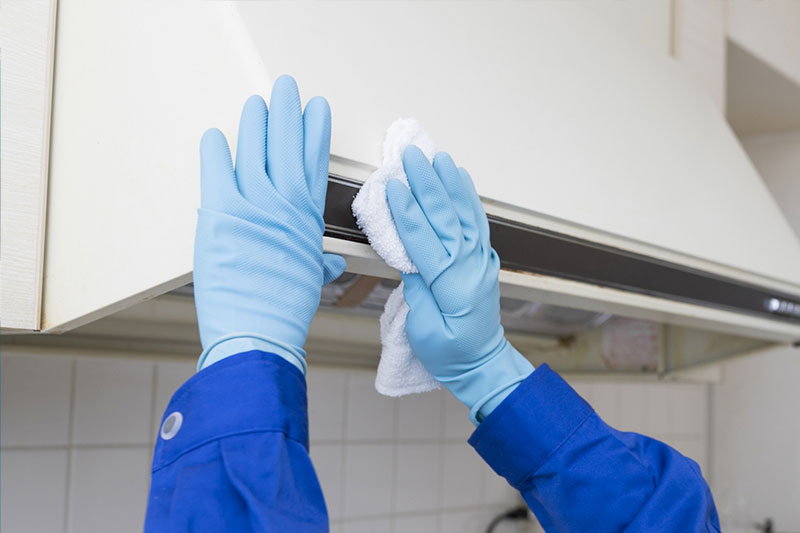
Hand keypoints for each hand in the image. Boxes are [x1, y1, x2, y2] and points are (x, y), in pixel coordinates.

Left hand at [194, 75, 345, 371]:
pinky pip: (217, 170)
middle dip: (289, 113)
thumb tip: (331, 264)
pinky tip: (217, 135)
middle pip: (288, 146)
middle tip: (287, 89)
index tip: (317, 111)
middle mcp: (284, 205)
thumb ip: (319, 265)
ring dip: (258, 122)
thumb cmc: (284, 312)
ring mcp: (253, 206)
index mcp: (306, 219)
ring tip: (259, 103)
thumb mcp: (310, 282)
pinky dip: (217, 150)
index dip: (316, 133)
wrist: (257, 333)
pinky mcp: (221, 213)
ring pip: (256, 150)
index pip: (314, 163)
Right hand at [386, 146, 532, 421]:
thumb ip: (417, 292)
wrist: (483, 363)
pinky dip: (467, 196)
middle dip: (427, 185)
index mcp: (451, 286)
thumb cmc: (450, 355)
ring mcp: (479, 260)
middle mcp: (469, 267)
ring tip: (436, 156)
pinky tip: (459, 177)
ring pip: (463, 213)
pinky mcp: (482, 258)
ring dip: (448, 183)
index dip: (407, 212)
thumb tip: (408, 259)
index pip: (425, 241)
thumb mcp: (424, 332)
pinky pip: (476, 221)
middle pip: (446, 218)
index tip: (392, 185)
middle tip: (412, 156)